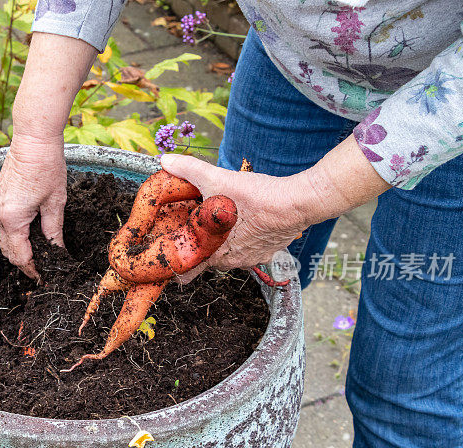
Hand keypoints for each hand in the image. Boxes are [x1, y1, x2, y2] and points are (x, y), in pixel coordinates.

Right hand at [0, 133, 66, 280]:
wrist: (33, 139)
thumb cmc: (46, 167)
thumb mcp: (55, 203)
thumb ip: (53, 232)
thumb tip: (57, 252)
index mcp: (12, 218)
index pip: (20, 256)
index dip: (32, 270)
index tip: (44, 277)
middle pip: (8, 251)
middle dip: (24, 263)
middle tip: (43, 269)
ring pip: (3, 240)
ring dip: (19, 249)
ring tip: (39, 254)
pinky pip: (2, 226)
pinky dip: (14, 235)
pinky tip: (30, 235)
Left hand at [161, 135, 390, 282]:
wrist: (296, 203)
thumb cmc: (256, 198)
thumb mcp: (217, 180)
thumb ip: (189, 170)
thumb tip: (166, 160)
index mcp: (213, 253)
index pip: (186, 271)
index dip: (176, 263)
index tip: (171, 253)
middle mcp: (231, 262)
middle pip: (206, 258)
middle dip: (199, 244)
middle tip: (195, 225)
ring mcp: (251, 259)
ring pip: (227, 253)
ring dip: (222, 240)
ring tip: (220, 220)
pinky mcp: (267, 252)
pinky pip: (248, 248)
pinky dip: (242, 237)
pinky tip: (243, 220)